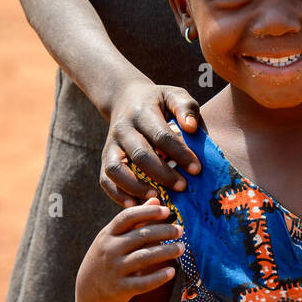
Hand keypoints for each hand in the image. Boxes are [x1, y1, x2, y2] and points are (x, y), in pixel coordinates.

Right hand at [76, 199, 184, 301]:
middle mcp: (110, 250)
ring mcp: (114, 270)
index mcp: (108, 234)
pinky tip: (172, 271)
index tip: (167, 210)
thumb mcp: (114, 236)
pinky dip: (158, 277)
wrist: (89, 289)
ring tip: (181, 247)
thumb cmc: (108, 255)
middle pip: (140, 236)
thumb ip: (135, 219)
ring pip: (144, 258)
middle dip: (164, 231)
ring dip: (166, 251)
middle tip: (181, 230)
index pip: (128, 217)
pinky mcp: (121, 288)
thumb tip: (156, 200)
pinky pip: (143, 283)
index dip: (148, 212)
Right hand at [100, 78, 201, 205]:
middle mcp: (123, 129)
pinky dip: (118, 195)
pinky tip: (136, 205)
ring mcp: (111, 144)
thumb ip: (186, 108)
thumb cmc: (159, 102)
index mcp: (143, 112)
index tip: (197, 170)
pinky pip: (105, 179)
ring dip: (136, 187)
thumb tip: (192, 128)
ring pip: (116, 169)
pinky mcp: (105, 157)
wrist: (125, 97)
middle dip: (163, 174)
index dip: (180, 154)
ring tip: (157, 199)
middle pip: (140, 154)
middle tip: (183, 187)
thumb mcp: (174, 96)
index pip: (161, 136)